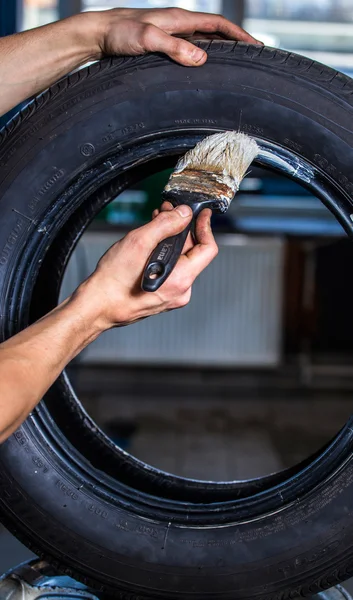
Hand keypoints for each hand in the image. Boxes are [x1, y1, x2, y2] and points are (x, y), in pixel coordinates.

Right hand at [79, 204, 217, 329]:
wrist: (97, 306)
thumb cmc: (114, 282)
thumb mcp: (139, 242)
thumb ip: (166, 225)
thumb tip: (184, 214)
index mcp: (181, 279)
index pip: (208, 249)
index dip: (206, 226)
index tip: (201, 213)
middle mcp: (181, 290)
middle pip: (192, 253)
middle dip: (181, 229)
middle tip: (169, 211)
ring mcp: (171, 295)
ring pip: (179, 260)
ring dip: (170, 239)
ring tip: (156, 223)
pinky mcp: (161, 295)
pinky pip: (170, 270)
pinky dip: (163, 253)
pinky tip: (150, 242)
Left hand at [91, 7, 261, 66]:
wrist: (97, 34)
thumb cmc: (118, 34)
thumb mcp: (147, 40)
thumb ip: (174, 47)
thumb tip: (202, 58)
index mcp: (179, 19)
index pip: (218, 24)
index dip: (239, 35)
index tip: (256, 47)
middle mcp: (177, 24)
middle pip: (214, 32)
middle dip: (234, 42)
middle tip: (251, 57)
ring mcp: (169, 34)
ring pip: (202, 40)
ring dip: (220, 49)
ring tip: (234, 63)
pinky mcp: (161, 44)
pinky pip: (189, 49)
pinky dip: (201, 55)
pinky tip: (202, 67)